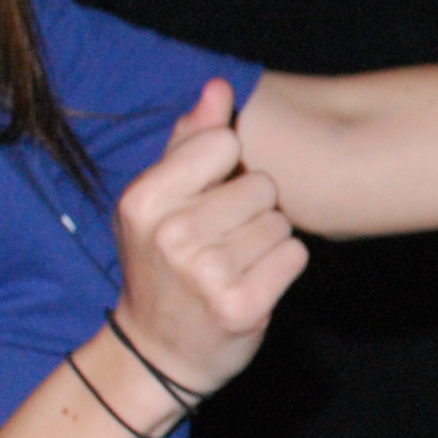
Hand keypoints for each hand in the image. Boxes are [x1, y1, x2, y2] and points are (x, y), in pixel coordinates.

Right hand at [110, 78, 309, 397]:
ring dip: (267, 241)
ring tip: (233, 264)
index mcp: (144, 200)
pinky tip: (252, 283)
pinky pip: (294, 256)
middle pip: (261, 185)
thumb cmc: (163, 263)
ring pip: (281, 222)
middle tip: (221, 241)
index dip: (228, 168)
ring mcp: (205, 274)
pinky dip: (281, 268)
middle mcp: (170, 235)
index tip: (207, 197)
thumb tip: (219, 86)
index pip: (223, 144)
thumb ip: (190, 140)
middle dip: (252, 209)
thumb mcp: (159, 200)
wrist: (158, 350)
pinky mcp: (241, 306)